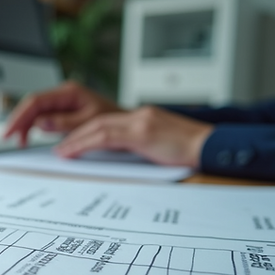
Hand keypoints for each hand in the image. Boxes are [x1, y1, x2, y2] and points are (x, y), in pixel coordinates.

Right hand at [3, 80, 120, 146]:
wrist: (128, 123)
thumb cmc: (115, 121)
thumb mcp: (90, 122)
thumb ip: (64, 123)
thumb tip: (40, 124)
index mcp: (69, 92)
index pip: (36, 101)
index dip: (20, 116)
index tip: (11, 130)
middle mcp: (64, 94)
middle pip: (32, 105)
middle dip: (19, 121)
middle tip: (8, 137)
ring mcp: (63, 102)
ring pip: (36, 112)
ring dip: (26, 126)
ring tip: (20, 141)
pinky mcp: (64, 111)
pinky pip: (44, 117)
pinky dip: (35, 128)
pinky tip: (30, 137)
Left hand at [55, 106, 213, 167]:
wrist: (214, 147)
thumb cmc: (193, 152)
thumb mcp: (163, 147)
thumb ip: (143, 147)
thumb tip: (125, 159)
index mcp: (146, 117)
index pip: (108, 121)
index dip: (87, 131)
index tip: (73, 142)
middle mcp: (141, 115)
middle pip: (98, 121)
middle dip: (76, 133)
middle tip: (61, 147)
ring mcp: (141, 122)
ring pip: (98, 126)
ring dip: (76, 139)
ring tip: (62, 152)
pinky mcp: (142, 133)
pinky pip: (106, 136)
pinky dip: (85, 143)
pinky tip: (73, 151)